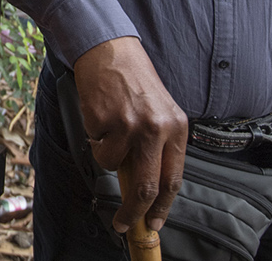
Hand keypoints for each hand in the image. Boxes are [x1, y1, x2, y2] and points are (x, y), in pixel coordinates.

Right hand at [72, 36, 187, 233]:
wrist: (109, 48)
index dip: (162, 207)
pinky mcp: (105, 119)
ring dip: (106, 155)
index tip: (153, 223)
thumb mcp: (159, 112)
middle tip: (124, 223)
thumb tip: (146, 189)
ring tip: (108, 128)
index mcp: (176, 127)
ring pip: (113, 165)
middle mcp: (157, 127)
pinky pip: (96, 145)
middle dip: (133, 211)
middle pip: (146, 186)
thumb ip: (158, 146)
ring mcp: (131, 124)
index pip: (173, 179)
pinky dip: (94, 136)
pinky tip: (100, 114)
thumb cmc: (133, 79)